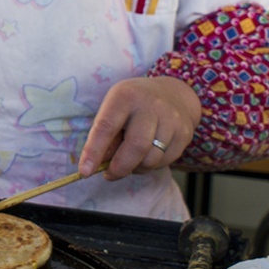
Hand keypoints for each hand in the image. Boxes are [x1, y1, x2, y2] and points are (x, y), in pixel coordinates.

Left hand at [78, 76, 200, 180]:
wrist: (172, 94)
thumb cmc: (133, 105)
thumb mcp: (113, 109)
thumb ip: (104, 136)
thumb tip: (94, 166)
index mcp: (125, 95)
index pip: (106, 127)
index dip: (94, 152)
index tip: (84, 171)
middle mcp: (151, 105)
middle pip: (136, 147)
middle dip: (119, 168)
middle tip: (109, 174)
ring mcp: (171, 119)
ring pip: (151, 159)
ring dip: (135, 168)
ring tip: (128, 161)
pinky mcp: (184, 133)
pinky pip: (165, 162)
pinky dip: (150, 166)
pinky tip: (146, 156)